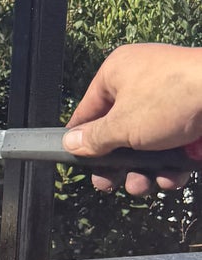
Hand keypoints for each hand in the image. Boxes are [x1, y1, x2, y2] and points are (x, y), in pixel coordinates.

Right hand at [63, 43, 201, 194]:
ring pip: (146, 143)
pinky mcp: (193, 118)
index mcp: (118, 73)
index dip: (82, 139)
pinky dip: (170, 164)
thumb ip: (94, 138)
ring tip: (143, 186)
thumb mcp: (122, 125)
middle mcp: (143, 83)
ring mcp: (171, 101)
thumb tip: (70, 142)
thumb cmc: (172, 99)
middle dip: (116, 163)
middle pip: (119, 131)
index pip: (88, 109)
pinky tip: (171, 177)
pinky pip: (172, 144)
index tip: (78, 164)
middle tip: (110, 185)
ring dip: (143, 171)